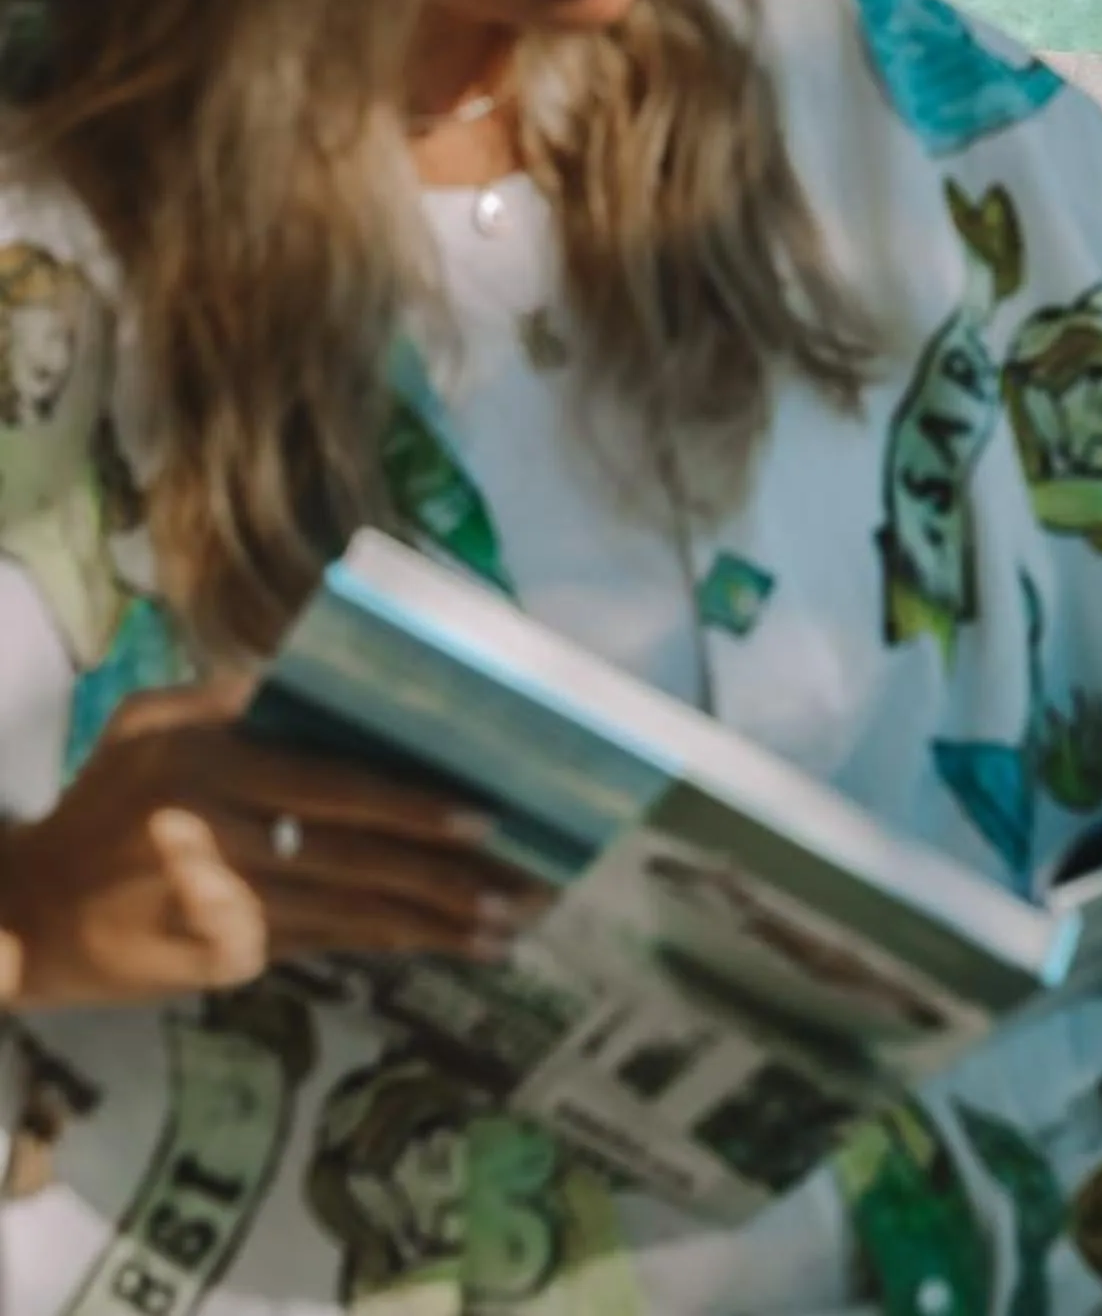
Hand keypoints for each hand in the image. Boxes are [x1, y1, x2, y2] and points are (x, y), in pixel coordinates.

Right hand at [0, 677, 542, 1008]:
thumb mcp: (152, 724)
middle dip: (443, 877)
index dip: (409, 806)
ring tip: (505, 926)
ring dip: (434, 923)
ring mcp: (226, 911)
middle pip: (355, 860)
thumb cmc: (107, 800)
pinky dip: (390, 944)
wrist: (29, 913)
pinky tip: (443, 944)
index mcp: (211, 768)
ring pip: (351, 914)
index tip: (480, 816)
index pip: (330, 788)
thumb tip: (324, 671)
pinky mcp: (228, 962)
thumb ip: (232, 697)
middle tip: (520, 884)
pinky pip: (326, 945)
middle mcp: (223, 841)